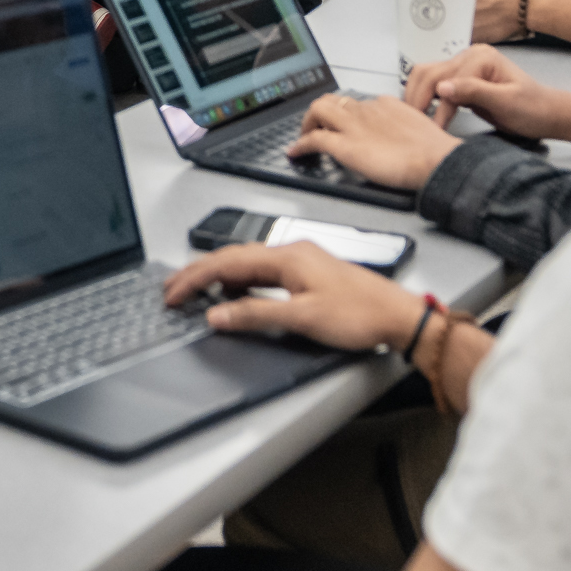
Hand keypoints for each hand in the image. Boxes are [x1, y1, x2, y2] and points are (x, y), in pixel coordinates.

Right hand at [165, 238, 421, 353]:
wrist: (398, 316)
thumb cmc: (361, 314)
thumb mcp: (303, 318)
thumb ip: (256, 315)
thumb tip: (218, 315)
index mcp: (287, 257)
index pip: (226, 263)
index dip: (195, 277)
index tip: (174, 293)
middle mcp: (291, 252)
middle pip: (232, 259)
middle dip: (198, 274)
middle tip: (172, 291)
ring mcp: (300, 262)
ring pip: (246, 265)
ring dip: (217, 277)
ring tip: (194, 292)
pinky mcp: (307, 274)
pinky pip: (261, 272)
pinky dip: (239, 282)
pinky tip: (234, 294)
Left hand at [290, 90, 461, 189]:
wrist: (435, 159)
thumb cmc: (434, 150)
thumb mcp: (418, 128)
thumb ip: (403, 126)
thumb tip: (400, 137)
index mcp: (385, 105)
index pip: (358, 102)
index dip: (346, 113)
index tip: (344, 122)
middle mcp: (366, 110)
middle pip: (333, 99)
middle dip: (320, 112)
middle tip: (316, 126)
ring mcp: (353, 126)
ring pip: (319, 110)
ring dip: (308, 123)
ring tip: (304, 136)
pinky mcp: (345, 145)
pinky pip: (315, 139)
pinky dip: (301, 145)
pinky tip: (296, 152)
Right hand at [404, 45, 562, 137]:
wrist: (548, 115)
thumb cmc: (533, 109)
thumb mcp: (506, 102)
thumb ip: (473, 92)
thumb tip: (441, 88)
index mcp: (481, 58)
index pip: (446, 79)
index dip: (438, 106)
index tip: (433, 128)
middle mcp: (470, 57)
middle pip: (429, 72)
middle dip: (418, 98)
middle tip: (413, 123)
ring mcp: (465, 67)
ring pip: (427, 76)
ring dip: (417, 96)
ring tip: (414, 119)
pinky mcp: (463, 80)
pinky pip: (436, 85)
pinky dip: (426, 98)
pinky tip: (424, 113)